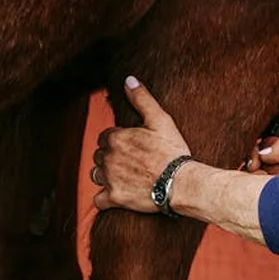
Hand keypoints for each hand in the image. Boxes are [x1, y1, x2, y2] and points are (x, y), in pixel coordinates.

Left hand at [92, 76, 191, 211]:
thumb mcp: (161, 120)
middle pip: (99, 156)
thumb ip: (142, 99)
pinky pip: (99, 200)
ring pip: (96, 175)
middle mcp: (108, 158)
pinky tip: (117, 196)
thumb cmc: (172, 152)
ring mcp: (109, 179)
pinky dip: (105, 199)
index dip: (118, 141)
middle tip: (131, 162)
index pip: (105, 137)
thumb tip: (129, 80)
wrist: (181, 182)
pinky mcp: (114, 198)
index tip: (132, 146)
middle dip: (111, 158)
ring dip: (106, 176)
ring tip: (126, 177)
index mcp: (116, 138)